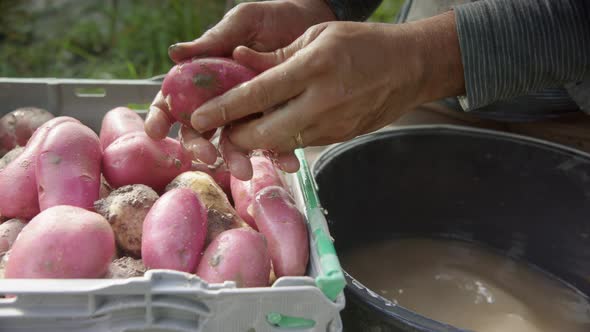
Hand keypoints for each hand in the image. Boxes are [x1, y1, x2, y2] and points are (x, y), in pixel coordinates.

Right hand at [145, 0, 334, 176]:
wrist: (314, 22)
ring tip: (246, 170)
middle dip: (200, 147)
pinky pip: (274, 140)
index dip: (161, 116)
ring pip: (233, 141)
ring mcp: (248, 111)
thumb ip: (214, 40)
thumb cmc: (273, 18)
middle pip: (200, 129)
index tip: (156, 130)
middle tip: (208, 157)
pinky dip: (279, 153)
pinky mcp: (275, 118)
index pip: (173, 99)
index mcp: (204, 76)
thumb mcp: (244, 22)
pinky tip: (287, 162)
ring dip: (236, 158)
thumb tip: (175, 53)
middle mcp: (222, 99)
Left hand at [190, 12, 464, 177]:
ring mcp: (333, 125)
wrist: (411, 67)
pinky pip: (299, 143)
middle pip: (264, 132)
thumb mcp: (318, 36)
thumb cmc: (363, 43)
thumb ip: (276, 55)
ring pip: (280, 144)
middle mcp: (322, 102)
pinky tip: (273, 128)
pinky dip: (280, 139)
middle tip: (221, 130)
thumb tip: (239, 61)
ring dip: (257, 141)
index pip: (258, 94)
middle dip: (236, 136)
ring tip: (242, 130)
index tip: (198, 119)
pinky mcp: (339, 137)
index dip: (224, 109)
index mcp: (314, 68)